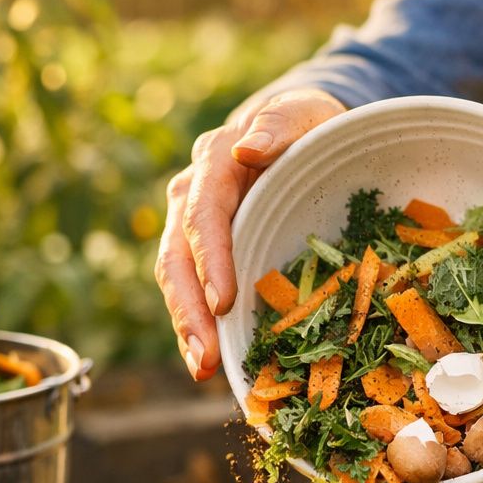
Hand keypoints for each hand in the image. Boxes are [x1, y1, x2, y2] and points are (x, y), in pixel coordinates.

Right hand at [155, 89, 344, 378]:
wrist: (297, 131)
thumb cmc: (307, 126)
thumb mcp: (304, 114)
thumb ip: (279, 124)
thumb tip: (246, 150)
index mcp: (214, 164)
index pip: (204, 213)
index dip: (211, 258)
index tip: (224, 301)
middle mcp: (191, 195)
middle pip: (177, 256)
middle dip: (189, 309)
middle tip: (206, 356)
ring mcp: (190, 226)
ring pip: (176, 279)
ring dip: (187, 327)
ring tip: (202, 368)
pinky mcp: (201, 252)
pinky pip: (191, 291)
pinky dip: (197, 327)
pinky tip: (207, 363)